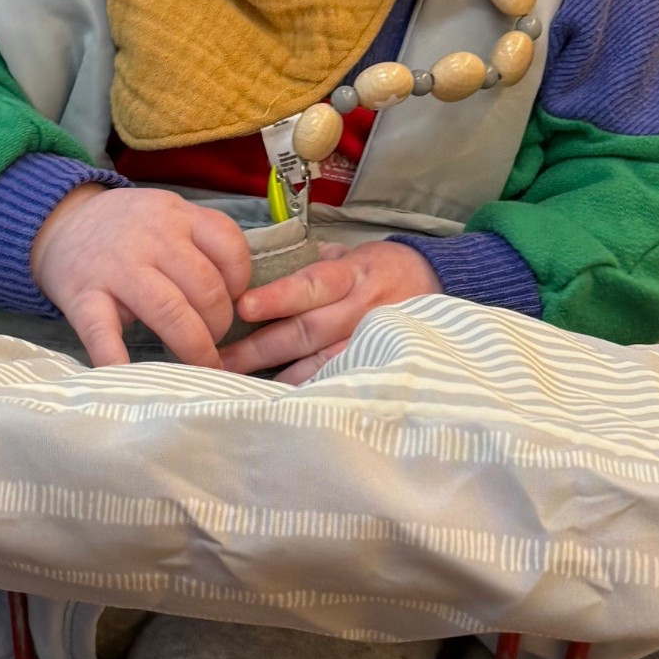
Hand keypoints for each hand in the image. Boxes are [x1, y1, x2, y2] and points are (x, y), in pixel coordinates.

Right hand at [31, 184, 252, 368]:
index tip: (234, 303)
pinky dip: (118, 360)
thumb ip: (200, 243)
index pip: (229, 248)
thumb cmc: (124, 230)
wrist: (58, 223)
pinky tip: (133, 380)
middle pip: (205, 288)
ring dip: (192, 347)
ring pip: (170, 311)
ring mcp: (116, 268)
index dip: (240, 283)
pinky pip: (104, 334)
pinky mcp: (84, 297)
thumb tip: (238, 298)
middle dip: (219, 325)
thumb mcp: (167, 215)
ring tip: (199, 366)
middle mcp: (151, 238)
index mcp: (177, 216)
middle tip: (215, 343)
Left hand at [220, 240, 439, 385]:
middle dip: (260, 349)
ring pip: (319, 366)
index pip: (312, 285)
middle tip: (220, 361)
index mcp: (352, 275)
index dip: (278, 298)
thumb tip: (262, 271)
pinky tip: (278, 405)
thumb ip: (312, 265)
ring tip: (238, 387)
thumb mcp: (353, 254)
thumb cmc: (383, 269)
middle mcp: (361, 311)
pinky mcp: (376, 368)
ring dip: (277, 379)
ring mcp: (370, 344)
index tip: (244, 307)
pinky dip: (308, 394)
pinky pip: (337, 383)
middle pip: (305, 332)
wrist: (438, 286)